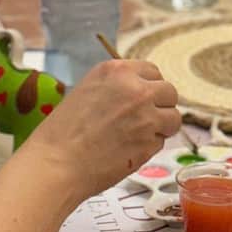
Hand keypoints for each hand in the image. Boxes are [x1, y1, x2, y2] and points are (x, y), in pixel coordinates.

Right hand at [33, 59, 179, 198]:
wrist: (57, 161)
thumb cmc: (64, 130)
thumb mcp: (87, 90)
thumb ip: (116, 87)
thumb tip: (138, 92)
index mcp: (116, 70)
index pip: (152, 70)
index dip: (149, 85)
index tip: (143, 96)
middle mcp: (135, 89)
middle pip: (169, 91)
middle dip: (161, 104)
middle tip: (145, 117)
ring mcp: (146, 116)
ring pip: (173, 117)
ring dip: (162, 126)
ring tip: (139, 135)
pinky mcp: (151, 143)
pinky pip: (162, 140)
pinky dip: (151, 145)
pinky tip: (129, 149)